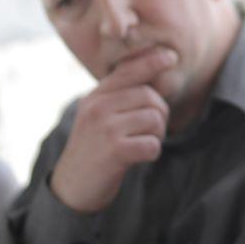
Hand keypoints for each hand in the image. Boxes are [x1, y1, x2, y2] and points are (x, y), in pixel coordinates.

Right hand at [50, 47, 175, 212]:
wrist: (72, 187)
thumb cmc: (94, 150)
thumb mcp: (99, 117)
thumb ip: (120, 97)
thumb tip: (155, 77)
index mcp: (95, 96)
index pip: (128, 71)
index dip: (151, 61)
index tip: (171, 56)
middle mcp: (98, 107)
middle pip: (150, 97)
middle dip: (160, 115)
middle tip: (151, 132)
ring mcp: (105, 128)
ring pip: (155, 120)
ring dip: (156, 136)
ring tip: (141, 144)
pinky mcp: (115, 151)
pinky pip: (152, 144)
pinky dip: (152, 152)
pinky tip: (138, 158)